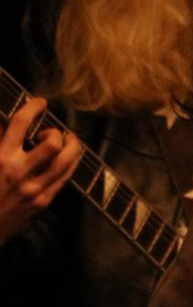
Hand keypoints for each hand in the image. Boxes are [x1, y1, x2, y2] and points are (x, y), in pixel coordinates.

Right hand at [0, 96, 81, 241]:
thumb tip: (4, 124)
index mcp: (0, 159)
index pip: (20, 124)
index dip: (33, 107)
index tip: (40, 103)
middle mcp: (19, 173)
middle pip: (52, 143)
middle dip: (56, 132)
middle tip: (52, 133)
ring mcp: (34, 189)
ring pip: (65, 161)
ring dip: (72, 146)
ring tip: (70, 141)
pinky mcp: (43, 203)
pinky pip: (65, 178)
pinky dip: (71, 163)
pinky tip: (69, 158)